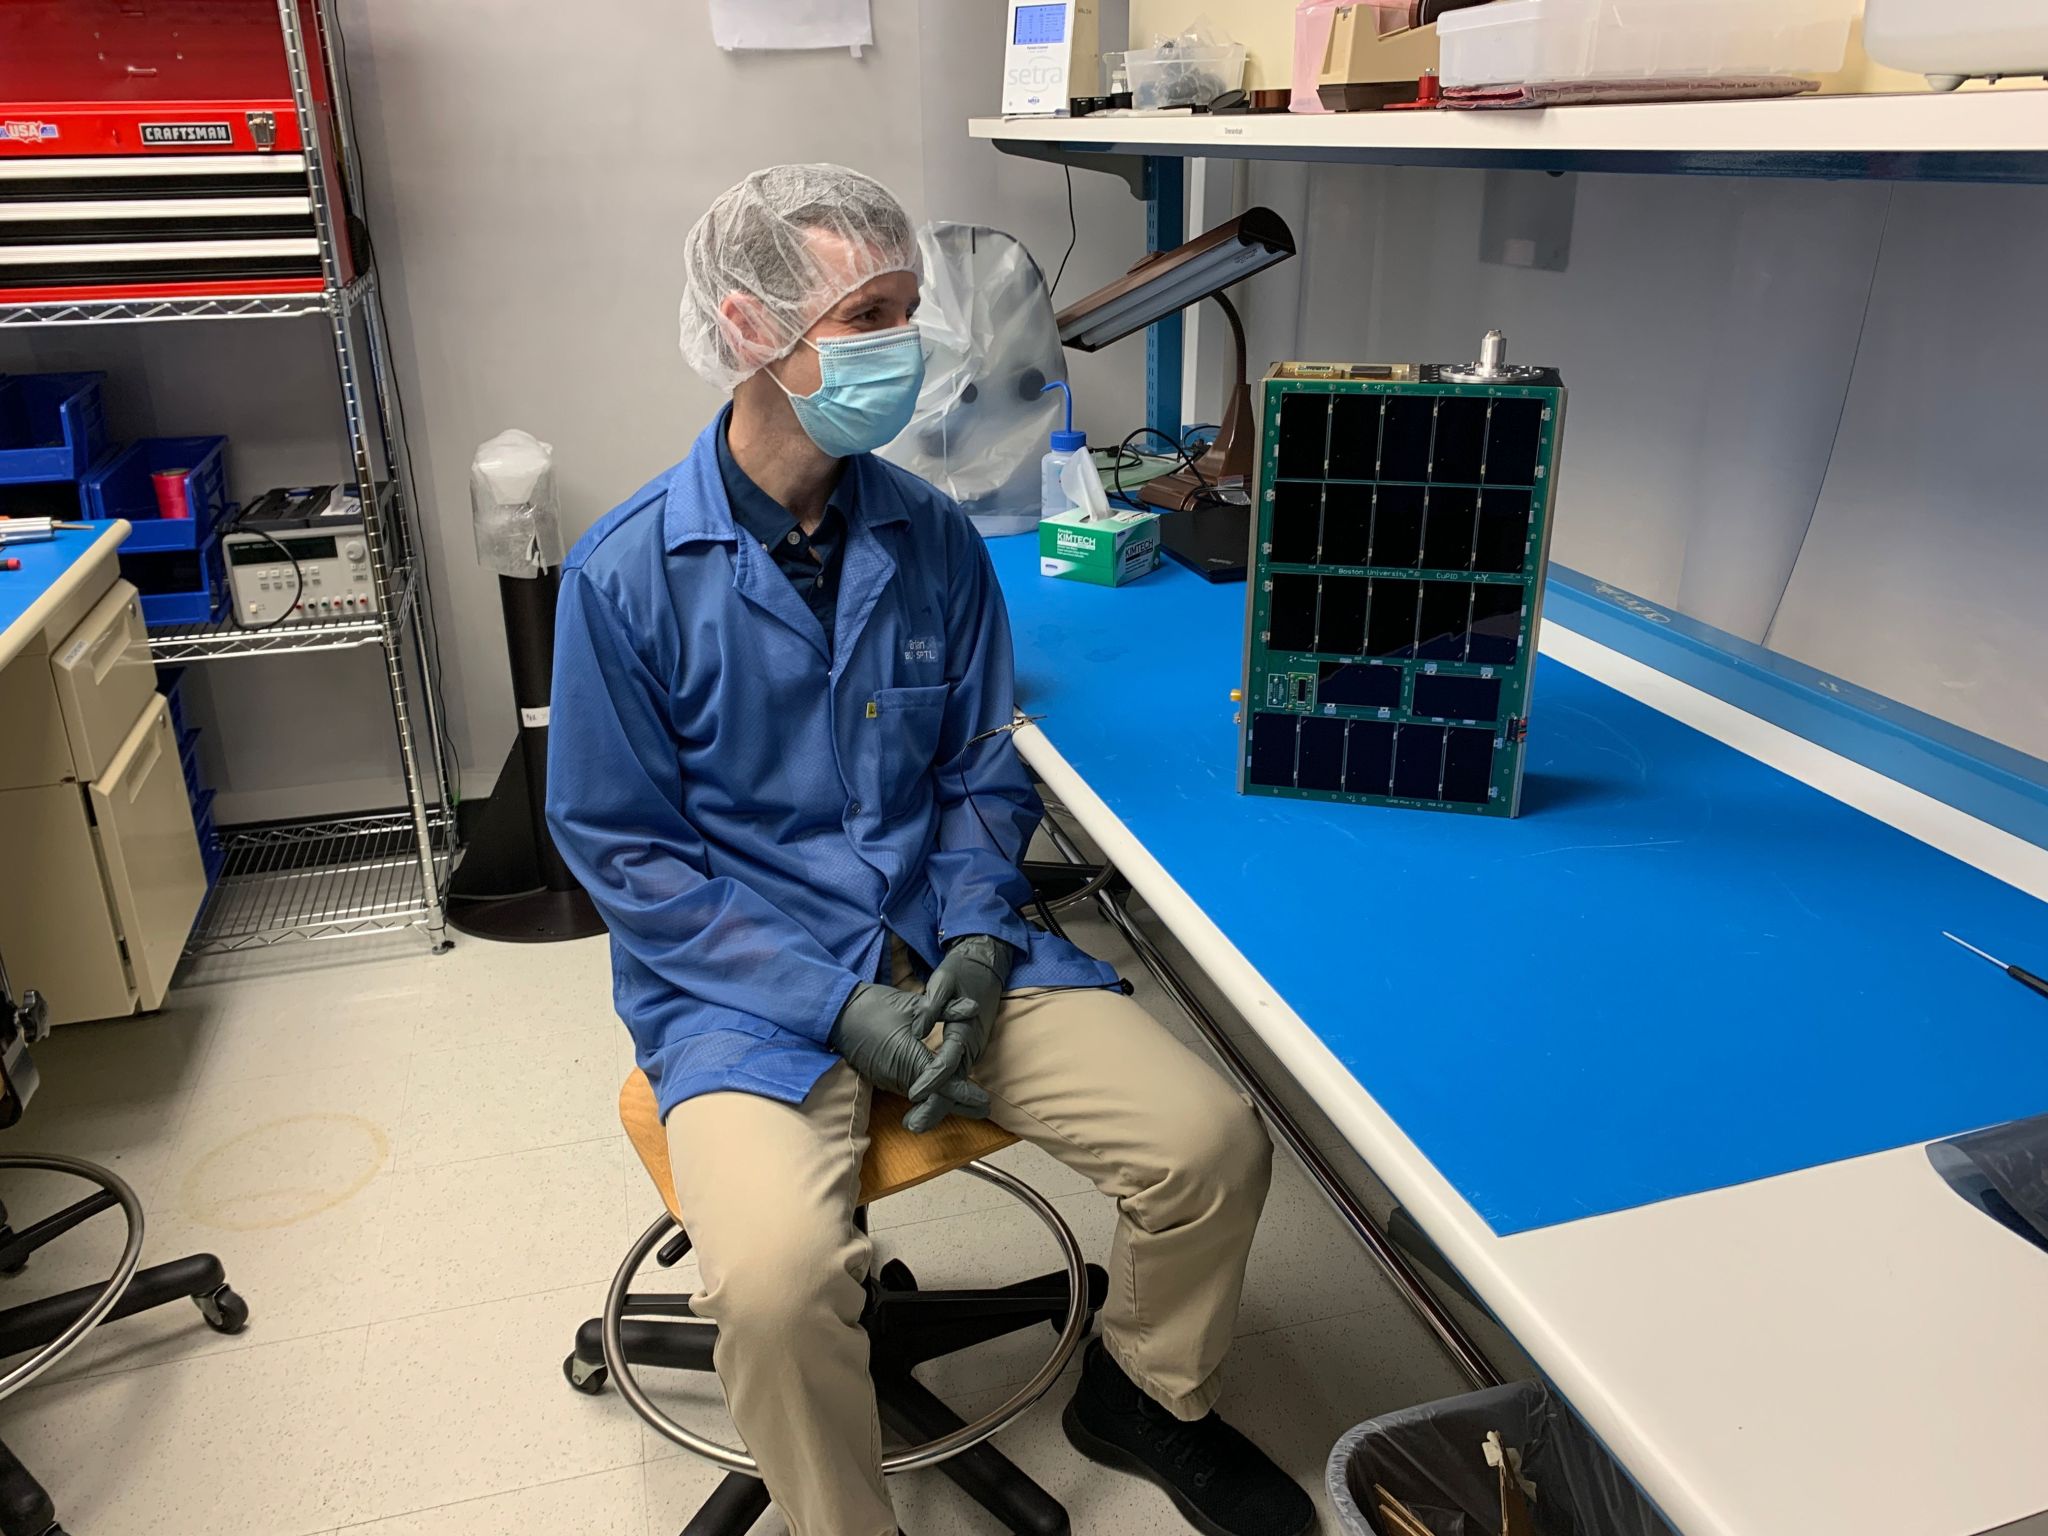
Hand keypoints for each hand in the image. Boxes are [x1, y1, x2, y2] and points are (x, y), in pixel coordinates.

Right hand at [829, 982, 989, 1119]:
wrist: (838, 1013)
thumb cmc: (875, 1006)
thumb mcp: (913, 1004)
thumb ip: (946, 1009)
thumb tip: (973, 1009)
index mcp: (910, 1059)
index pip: (943, 1083)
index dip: (964, 1093)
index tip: (983, 1100)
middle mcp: (900, 1076)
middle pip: (935, 1099)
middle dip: (960, 1104)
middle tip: (983, 1108)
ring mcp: (890, 1079)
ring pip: (923, 1098)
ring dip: (945, 1100)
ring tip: (968, 1104)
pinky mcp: (883, 1077)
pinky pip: (911, 1090)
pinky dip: (929, 1095)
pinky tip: (940, 1093)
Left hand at [908, 935, 1012, 1106]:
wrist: (985, 963)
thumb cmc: (962, 971)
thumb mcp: (943, 981)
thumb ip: (931, 1005)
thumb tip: (919, 1030)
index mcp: (965, 1030)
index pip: (947, 1062)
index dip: (931, 1080)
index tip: (913, 1093)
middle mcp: (971, 1045)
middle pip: (953, 1084)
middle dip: (934, 1106)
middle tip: (911, 1125)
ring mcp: (971, 1050)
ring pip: (955, 1085)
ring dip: (936, 1104)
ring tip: (913, 1122)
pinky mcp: (966, 1050)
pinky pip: (954, 1077)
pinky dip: (942, 1092)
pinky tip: (926, 1103)